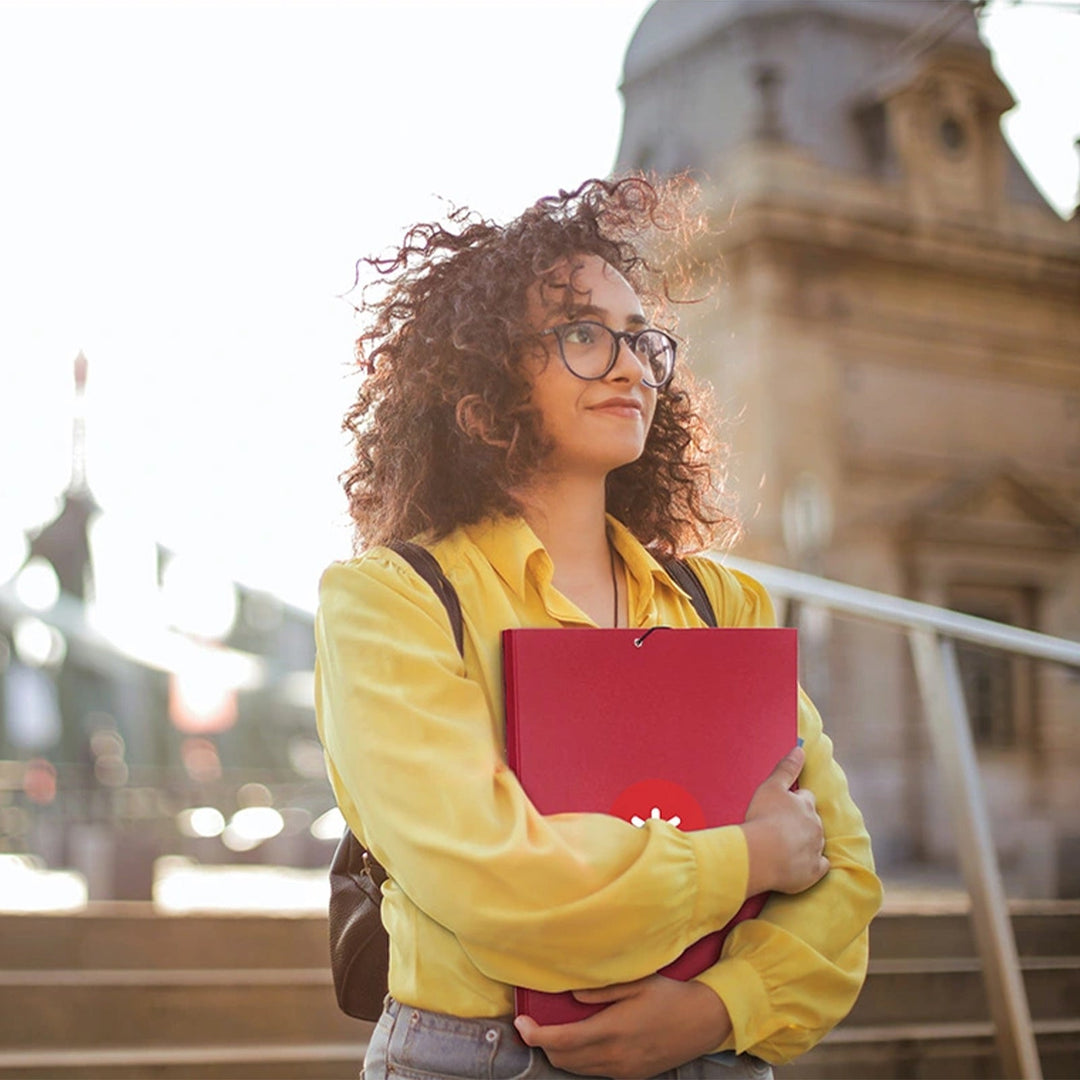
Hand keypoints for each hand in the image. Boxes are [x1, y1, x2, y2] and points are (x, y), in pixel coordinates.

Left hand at [513, 975, 730, 1078]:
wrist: (704, 1022)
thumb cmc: (670, 995)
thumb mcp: (637, 983)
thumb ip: (602, 991)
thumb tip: (571, 996)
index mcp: (613, 1030)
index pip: (562, 1042)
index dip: (535, 1036)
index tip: (520, 1024)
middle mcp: (615, 1057)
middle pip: (564, 1061)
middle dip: (544, 1045)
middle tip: (535, 1025)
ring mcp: (624, 1071)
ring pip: (578, 1071)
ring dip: (561, 1054)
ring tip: (555, 1032)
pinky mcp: (633, 1076)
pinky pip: (596, 1073)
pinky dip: (581, 1061)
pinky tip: (584, 1041)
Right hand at [741, 745, 828, 895]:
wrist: (761, 854)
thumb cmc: (763, 818)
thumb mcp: (771, 787)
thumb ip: (787, 768)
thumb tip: (800, 749)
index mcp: (806, 805)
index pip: (806, 798)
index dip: (795, 801)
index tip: (784, 806)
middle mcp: (815, 826)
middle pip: (812, 821)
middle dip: (802, 822)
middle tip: (781, 827)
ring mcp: (816, 850)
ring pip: (816, 843)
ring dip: (805, 843)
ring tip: (785, 846)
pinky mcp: (813, 872)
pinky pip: (819, 867)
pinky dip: (812, 865)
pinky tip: (799, 865)